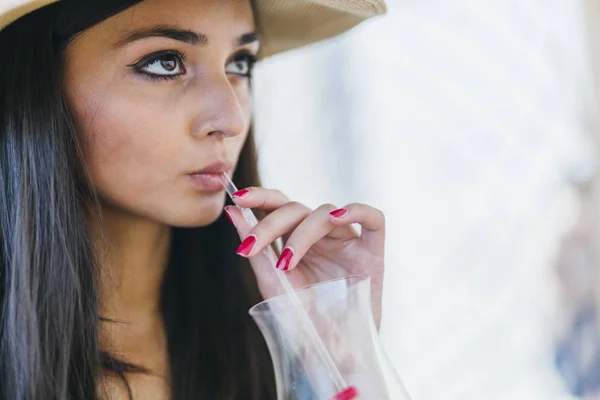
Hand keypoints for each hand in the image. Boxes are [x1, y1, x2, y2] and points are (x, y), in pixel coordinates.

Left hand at [224, 187, 384, 326]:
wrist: (328, 356)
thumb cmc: (301, 321)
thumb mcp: (272, 282)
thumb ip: (256, 245)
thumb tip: (232, 211)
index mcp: (297, 239)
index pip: (280, 205)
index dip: (260, 196)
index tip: (237, 198)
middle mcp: (321, 236)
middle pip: (297, 209)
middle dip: (270, 224)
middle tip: (252, 247)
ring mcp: (347, 242)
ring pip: (325, 213)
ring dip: (301, 233)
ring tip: (287, 263)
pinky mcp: (372, 254)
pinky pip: (373, 219)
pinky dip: (356, 211)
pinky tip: (337, 218)